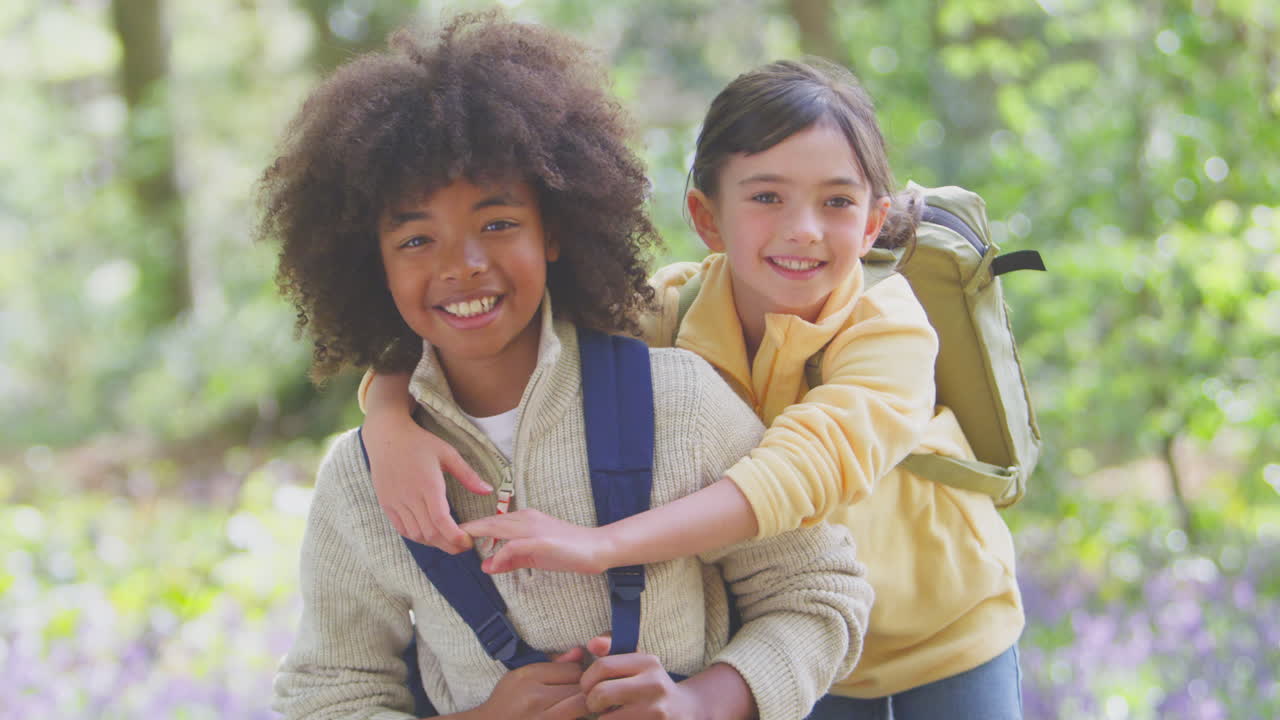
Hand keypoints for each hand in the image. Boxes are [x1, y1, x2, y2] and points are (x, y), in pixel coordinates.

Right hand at [364, 410, 490, 552]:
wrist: (386, 436)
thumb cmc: (420, 443)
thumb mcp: (448, 453)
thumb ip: (468, 475)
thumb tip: (488, 490)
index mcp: (428, 484)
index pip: (441, 521)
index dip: (454, 537)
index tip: (468, 542)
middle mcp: (410, 496)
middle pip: (430, 533)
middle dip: (449, 545)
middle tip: (463, 546)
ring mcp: (395, 502)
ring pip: (416, 534)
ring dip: (434, 543)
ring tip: (449, 541)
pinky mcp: (386, 504)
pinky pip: (402, 529)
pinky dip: (417, 537)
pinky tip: (430, 534)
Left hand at [460, 509, 615, 574]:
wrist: (596, 548)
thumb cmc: (567, 551)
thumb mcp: (532, 556)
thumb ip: (509, 560)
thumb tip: (485, 565)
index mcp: (524, 519)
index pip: (491, 521)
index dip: (471, 528)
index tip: (453, 537)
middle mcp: (526, 518)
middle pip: (489, 521)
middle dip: (467, 530)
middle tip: (445, 537)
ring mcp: (534, 528)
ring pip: (498, 527)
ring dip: (478, 536)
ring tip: (460, 545)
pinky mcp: (541, 541)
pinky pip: (514, 546)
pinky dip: (500, 554)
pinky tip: (492, 563)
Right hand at [473, 649, 588, 719]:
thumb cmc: (507, 701)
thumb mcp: (521, 676)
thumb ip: (552, 663)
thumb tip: (580, 652)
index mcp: (527, 677)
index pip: (573, 669)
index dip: (578, 674)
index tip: (574, 680)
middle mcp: (535, 698)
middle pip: (580, 687)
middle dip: (585, 690)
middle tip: (582, 694)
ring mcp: (541, 719)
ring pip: (582, 706)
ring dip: (585, 704)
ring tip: (579, 704)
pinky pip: (576, 719)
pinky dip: (577, 716)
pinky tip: (570, 714)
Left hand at [580, 650, 698, 719]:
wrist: (685, 711)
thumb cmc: (651, 685)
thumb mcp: (638, 663)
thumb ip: (613, 648)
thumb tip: (592, 644)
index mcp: (648, 662)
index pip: (602, 666)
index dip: (586, 680)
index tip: (588, 688)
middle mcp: (655, 685)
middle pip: (600, 694)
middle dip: (591, 703)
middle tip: (597, 706)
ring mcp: (657, 711)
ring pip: (606, 719)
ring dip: (603, 719)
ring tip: (611, 716)